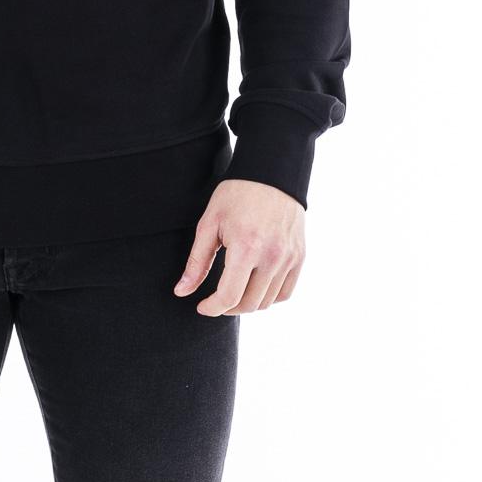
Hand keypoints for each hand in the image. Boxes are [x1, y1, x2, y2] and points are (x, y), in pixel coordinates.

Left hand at [173, 178, 305, 314]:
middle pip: (249, 303)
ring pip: (268, 302)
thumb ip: (197, 261)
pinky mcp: (299, 257)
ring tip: (233, 292)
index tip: (201, 307)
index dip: (212, 308)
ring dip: (247, 303)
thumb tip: (181, 292)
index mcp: (246, 247)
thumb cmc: (235, 195)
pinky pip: (285, 292)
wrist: (271, 173)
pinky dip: (269, 297)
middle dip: (228, 308)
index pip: (229, 296)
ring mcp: (289, 258)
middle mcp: (271, 257)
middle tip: (215, 300)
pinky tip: (254, 286)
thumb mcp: (209, 224)